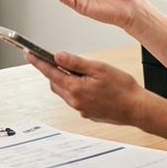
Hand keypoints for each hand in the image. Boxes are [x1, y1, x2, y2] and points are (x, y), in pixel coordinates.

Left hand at [26, 51, 146, 125]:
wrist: (137, 109)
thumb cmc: (123, 88)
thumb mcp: (99, 68)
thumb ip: (76, 62)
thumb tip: (57, 56)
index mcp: (75, 88)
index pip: (50, 72)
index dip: (38, 62)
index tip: (28, 54)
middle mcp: (75, 101)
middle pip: (55, 83)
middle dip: (53, 71)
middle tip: (57, 60)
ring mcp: (81, 109)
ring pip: (64, 92)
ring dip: (65, 81)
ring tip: (78, 71)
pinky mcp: (87, 113)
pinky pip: (75, 100)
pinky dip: (75, 90)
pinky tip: (88, 85)